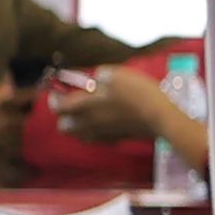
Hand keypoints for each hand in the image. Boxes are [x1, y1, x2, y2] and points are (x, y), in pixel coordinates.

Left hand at [57, 69, 187, 147]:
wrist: (160, 117)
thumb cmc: (137, 93)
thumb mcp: (116, 75)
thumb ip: (100, 76)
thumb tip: (95, 78)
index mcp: (84, 106)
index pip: (57, 107)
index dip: (54, 98)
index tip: (57, 90)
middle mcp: (89, 123)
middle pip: (64, 126)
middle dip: (64, 115)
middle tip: (74, 103)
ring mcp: (102, 133)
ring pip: (79, 134)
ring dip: (78, 125)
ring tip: (89, 113)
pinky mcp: (117, 139)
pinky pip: (97, 138)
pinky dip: (95, 131)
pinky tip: (106, 122)